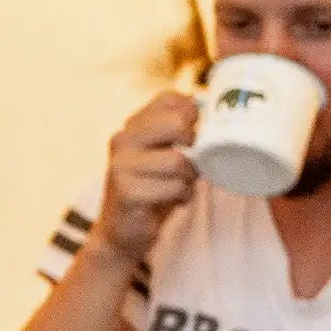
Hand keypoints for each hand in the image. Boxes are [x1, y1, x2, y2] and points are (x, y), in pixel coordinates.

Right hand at [88, 92, 199, 263]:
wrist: (123, 231)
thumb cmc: (152, 188)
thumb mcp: (164, 154)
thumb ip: (179, 131)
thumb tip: (209, 111)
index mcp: (132, 125)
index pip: (171, 99)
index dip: (192, 116)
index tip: (190, 138)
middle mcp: (122, 140)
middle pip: (177, 124)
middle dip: (194, 146)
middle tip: (189, 164)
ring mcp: (121, 166)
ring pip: (179, 161)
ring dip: (188, 178)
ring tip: (179, 186)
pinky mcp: (127, 192)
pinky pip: (173, 187)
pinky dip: (181, 196)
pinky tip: (172, 201)